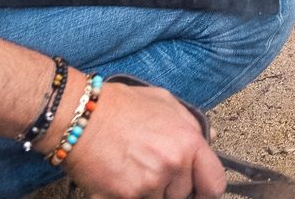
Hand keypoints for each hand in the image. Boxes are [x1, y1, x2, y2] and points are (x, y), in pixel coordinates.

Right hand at [60, 80, 224, 198]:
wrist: (80, 116)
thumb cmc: (122, 106)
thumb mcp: (167, 103)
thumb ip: (192, 125)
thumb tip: (210, 139)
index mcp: (188, 143)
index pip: (214, 184)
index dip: (208, 189)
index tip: (200, 189)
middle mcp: (171, 167)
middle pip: (183, 195)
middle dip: (172, 186)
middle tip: (154, 167)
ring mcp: (146, 186)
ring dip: (150, 192)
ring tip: (135, 169)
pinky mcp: (121, 198)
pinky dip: (128, 195)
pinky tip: (120, 178)